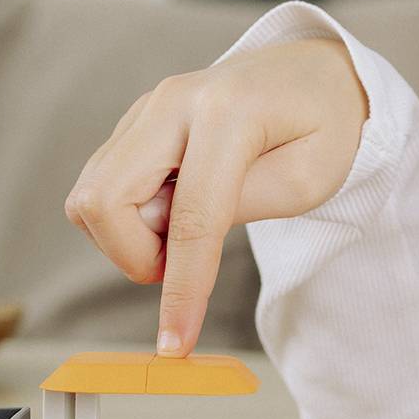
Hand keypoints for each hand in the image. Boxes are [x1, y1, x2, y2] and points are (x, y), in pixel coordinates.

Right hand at [64, 34, 369, 355]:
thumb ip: (243, 208)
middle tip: (182, 262)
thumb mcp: (310, 180)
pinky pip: (104, 182)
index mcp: (229, 112)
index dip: (179, 289)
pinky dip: (130, 214)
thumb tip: (174, 243)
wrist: (316, 73)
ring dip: (130, 236)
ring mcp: (149, 106)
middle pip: (105, 199)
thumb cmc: (326, 126)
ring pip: (92, 194)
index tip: (175, 344)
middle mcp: (175, 100)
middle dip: (133, 255)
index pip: (190, 218)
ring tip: (186, 230)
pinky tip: (176, 207)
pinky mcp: (136, 120)